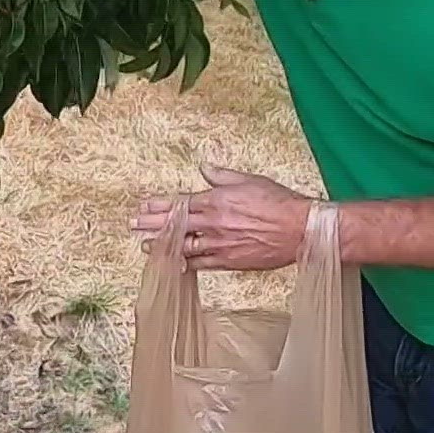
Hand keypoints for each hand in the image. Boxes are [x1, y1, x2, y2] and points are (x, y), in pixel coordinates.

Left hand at [131, 164, 314, 271]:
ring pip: (183, 246)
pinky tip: (173, 265)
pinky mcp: (230, 261)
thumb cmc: (279, 203)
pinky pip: (201, 264)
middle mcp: (214, 223)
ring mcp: (220, 244)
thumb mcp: (249, 180)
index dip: (159, 205)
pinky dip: (185, 264)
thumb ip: (222, 176)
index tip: (143, 205)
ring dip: (162, 246)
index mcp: (217, 200)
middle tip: (132, 225)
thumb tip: (204, 167)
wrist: (301, 229)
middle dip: (151, 224)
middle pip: (175, 224)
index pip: (180, 203)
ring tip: (144, 246)